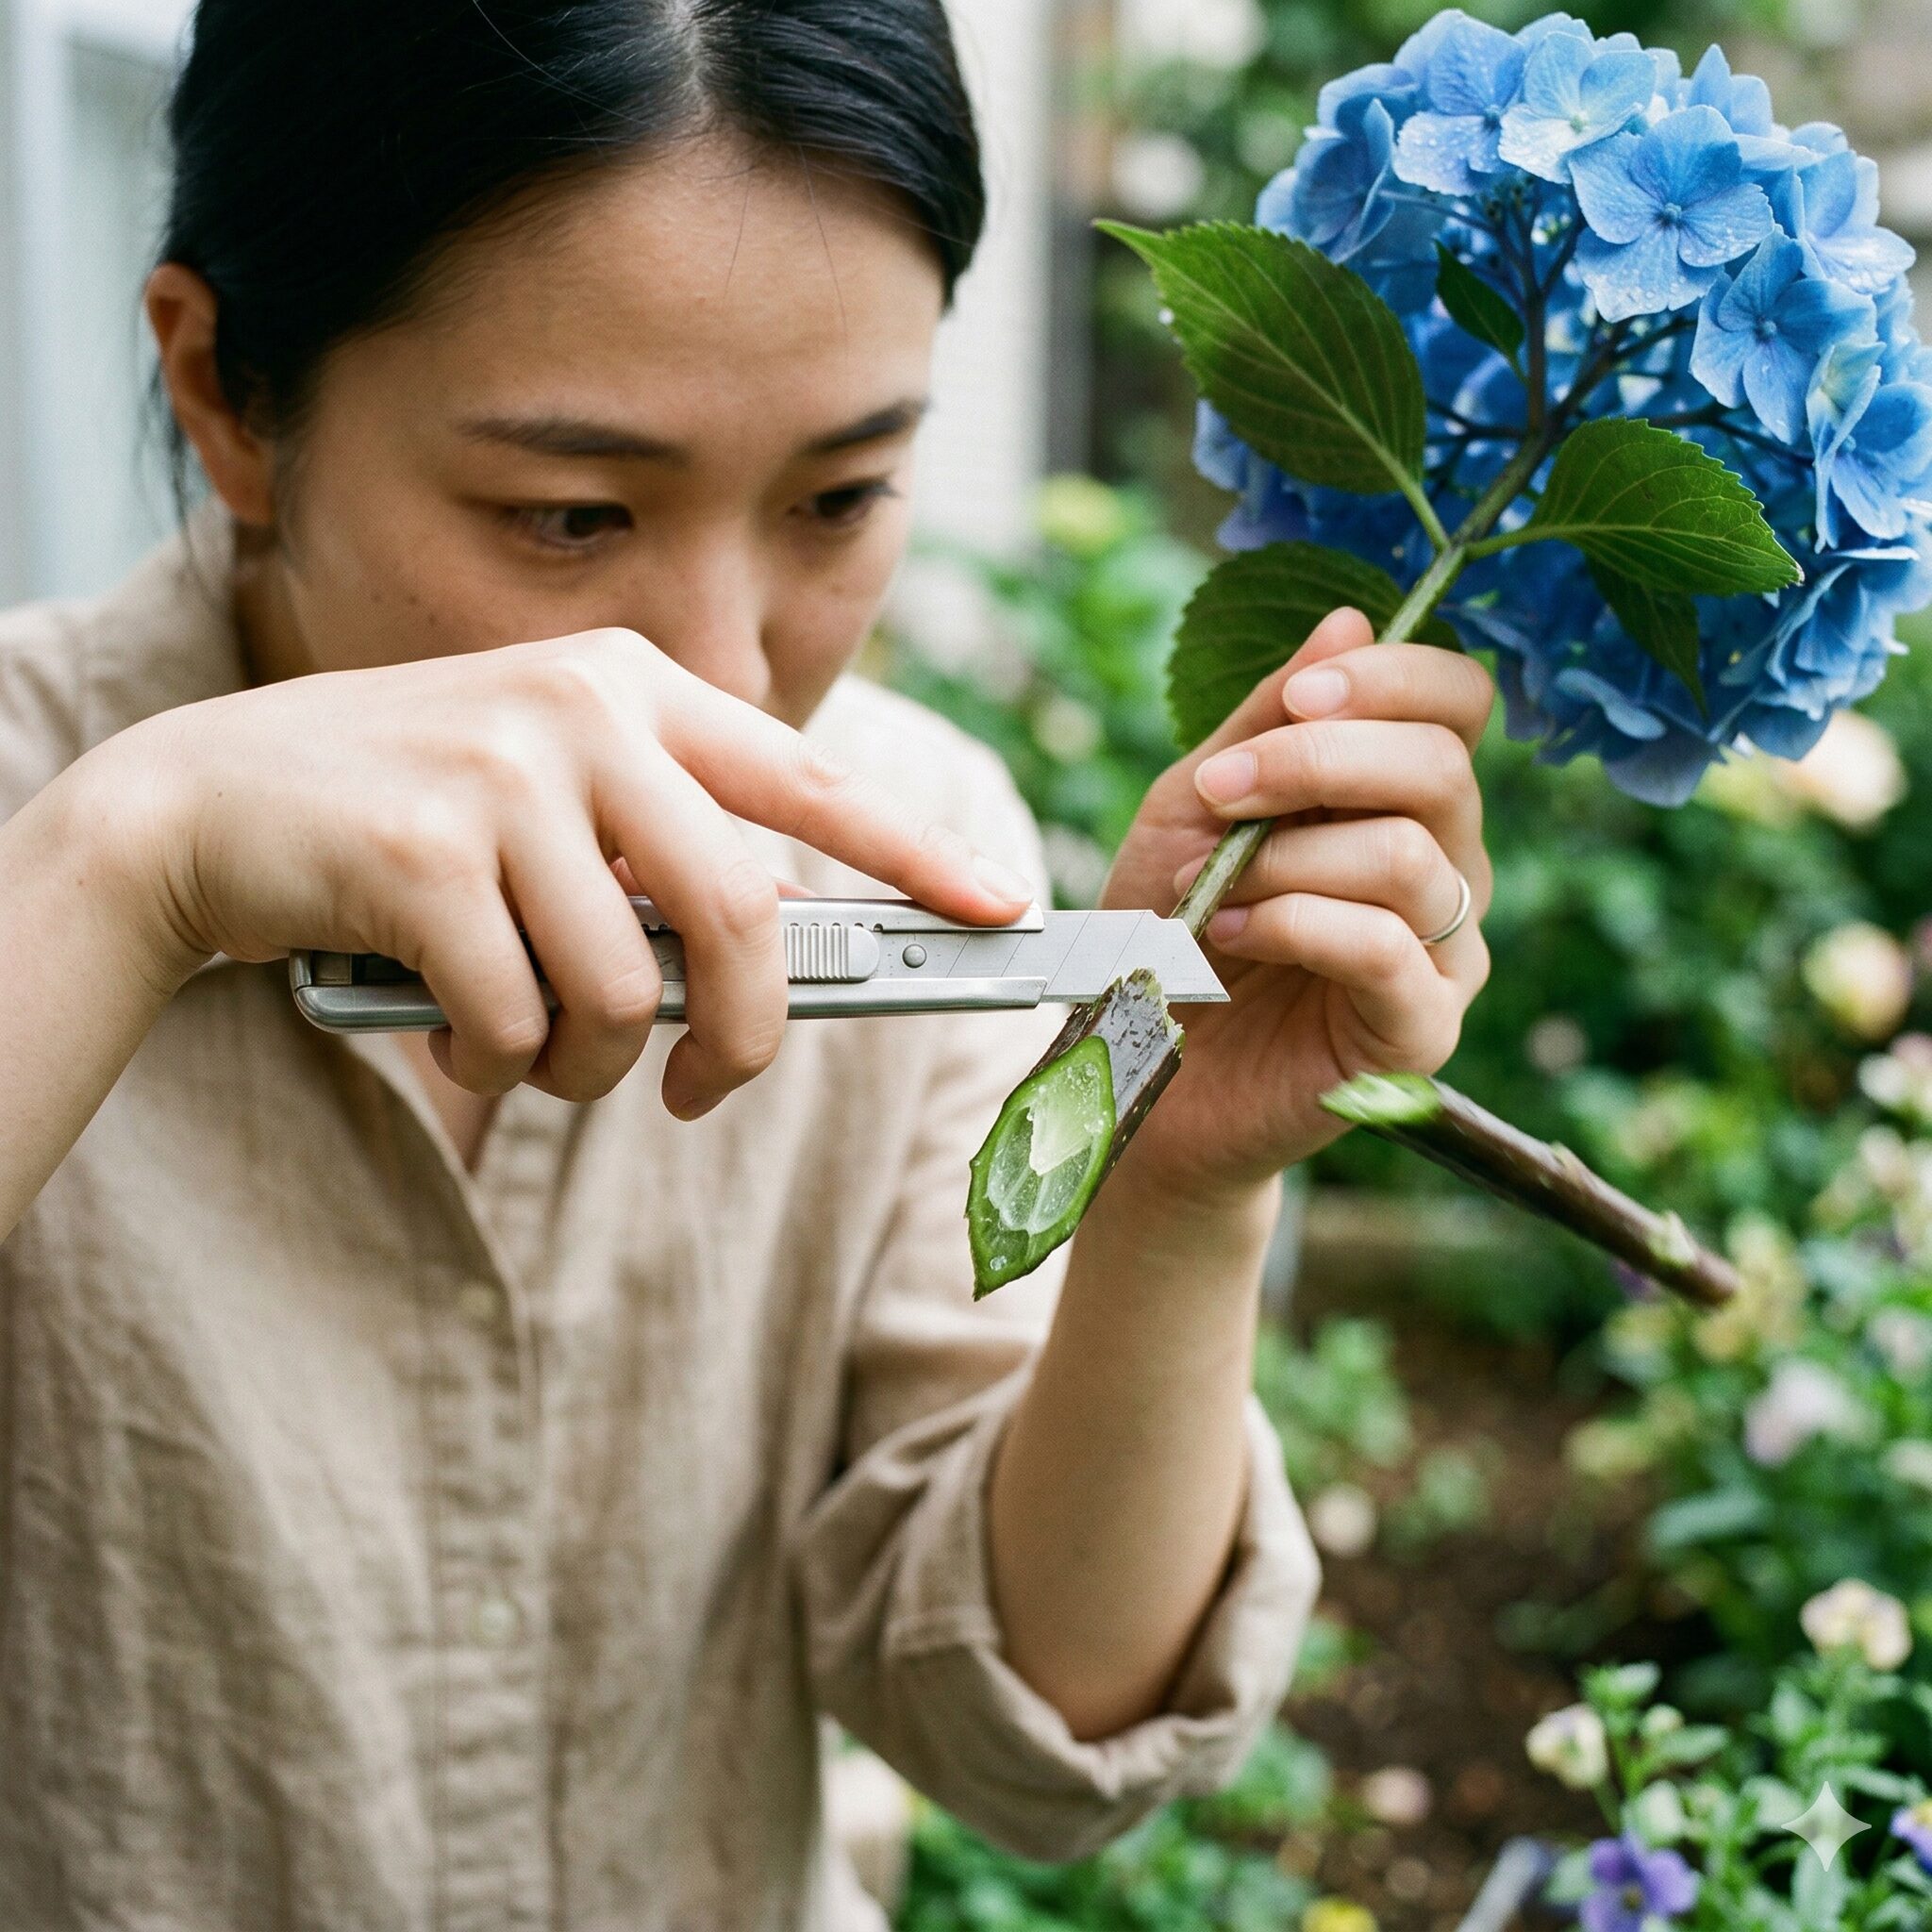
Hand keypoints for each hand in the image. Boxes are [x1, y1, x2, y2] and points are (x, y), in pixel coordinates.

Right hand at [105, 628, 1033, 1115]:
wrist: (206, 805)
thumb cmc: (408, 820)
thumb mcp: (550, 799)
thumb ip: (658, 846)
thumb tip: (778, 943)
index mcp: (633, 688)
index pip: (811, 780)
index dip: (917, 853)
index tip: (1002, 910)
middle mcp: (584, 710)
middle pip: (739, 917)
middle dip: (736, 1039)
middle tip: (693, 1091)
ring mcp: (503, 774)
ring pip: (623, 991)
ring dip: (583, 1064)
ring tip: (521, 1045)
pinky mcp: (423, 853)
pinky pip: (519, 1020)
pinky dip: (494, 1062)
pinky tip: (447, 1027)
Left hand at [1099, 607, 1495, 1206]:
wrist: (1137, 1061)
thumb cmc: (1170, 927)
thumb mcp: (1195, 804)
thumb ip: (1267, 720)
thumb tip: (1351, 617)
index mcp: (1401, 798)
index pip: (1457, 702)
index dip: (1389, 680)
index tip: (1291, 699)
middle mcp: (1445, 867)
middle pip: (1443, 768)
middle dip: (1319, 760)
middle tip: (1221, 791)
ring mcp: (1442, 954)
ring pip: (1413, 859)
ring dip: (1290, 857)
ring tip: (1214, 888)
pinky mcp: (1418, 1032)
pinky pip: (1391, 952)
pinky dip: (1300, 925)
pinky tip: (1234, 933)